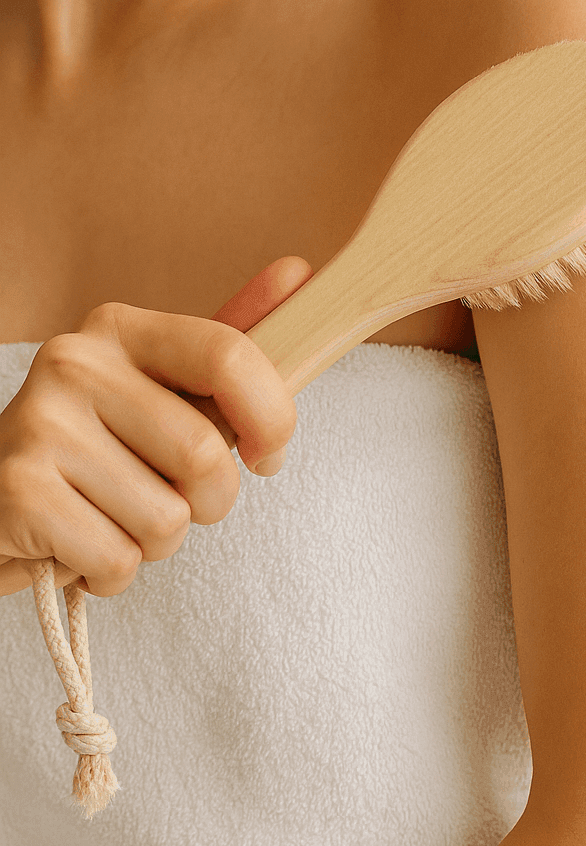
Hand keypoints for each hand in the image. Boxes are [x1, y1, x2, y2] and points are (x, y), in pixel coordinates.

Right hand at [0, 256, 312, 598]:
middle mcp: (74, 362)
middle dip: (207, 502)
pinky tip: (79, 545)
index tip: (265, 453)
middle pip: (205, 454)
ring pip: (167, 519)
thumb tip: (298, 272)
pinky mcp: (18, 491)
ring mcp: (40, 424)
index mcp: (119, 329)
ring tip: (112, 517)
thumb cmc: (99, 454)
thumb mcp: (163, 394)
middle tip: (164, 498)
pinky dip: (112, 573)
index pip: (229, 355)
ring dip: (156, 543)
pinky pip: (120, 559)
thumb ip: (228, 347)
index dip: (272, 418)